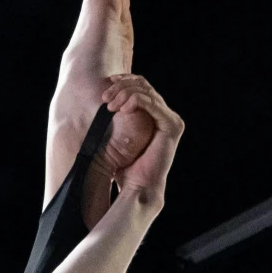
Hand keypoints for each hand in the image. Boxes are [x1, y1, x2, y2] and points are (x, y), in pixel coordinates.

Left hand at [100, 74, 183, 207]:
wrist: (138, 190)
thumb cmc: (126, 171)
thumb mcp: (118, 141)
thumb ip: (116, 123)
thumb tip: (99, 106)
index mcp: (155, 117)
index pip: (141, 88)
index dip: (123, 82)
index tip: (105, 87)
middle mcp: (165, 116)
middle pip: (144, 85)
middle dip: (121, 87)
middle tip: (104, 96)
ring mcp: (171, 120)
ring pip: (146, 92)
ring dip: (125, 93)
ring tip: (109, 104)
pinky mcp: (172, 126)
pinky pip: (152, 104)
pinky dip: (136, 101)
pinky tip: (121, 108)